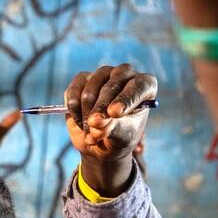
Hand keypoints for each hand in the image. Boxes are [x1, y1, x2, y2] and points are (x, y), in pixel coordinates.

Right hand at [64, 64, 156, 195]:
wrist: (99, 142)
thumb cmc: (118, 138)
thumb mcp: (121, 137)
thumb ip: (112, 128)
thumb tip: (95, 121)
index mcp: (144, 86)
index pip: (139, 86)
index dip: (126, 99)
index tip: (114, 114)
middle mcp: (124, 75)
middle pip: (111, 86)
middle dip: (100, 111)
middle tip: (95, 133)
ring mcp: (102, 75)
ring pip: (89, 91)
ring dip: (86, 116)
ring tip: (90, 132)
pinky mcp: (82, 79)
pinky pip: (73, 92)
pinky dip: (73, 110)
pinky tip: (80, 120)